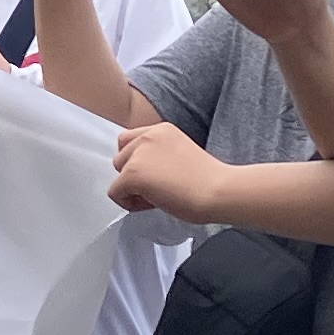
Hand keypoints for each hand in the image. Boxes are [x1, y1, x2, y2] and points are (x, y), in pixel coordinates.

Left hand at [109, 121, 229, 223]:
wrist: (218, 190)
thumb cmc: (208, 181)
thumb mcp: (180, 154)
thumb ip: (159, 155)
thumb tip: (145, 172)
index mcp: (162, 130)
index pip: (131, 141)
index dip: (138, 162)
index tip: (156, 176)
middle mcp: (148, 136)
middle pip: (121, 157)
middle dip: (132, 175)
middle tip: (157, 189)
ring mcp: (138, 154)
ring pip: (117, 174)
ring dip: (131, 188)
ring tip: (156, 197)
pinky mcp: (132, 174)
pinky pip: (115, 192)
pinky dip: (128, 203)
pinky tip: (151, 204)